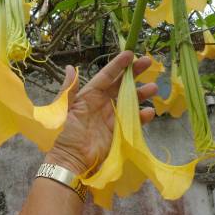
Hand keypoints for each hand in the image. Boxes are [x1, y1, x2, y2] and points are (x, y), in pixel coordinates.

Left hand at [45, 51, 157, 174]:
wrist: (69, 160)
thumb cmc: (62, 133)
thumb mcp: (62, 109)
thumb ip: (69, 89)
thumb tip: (71, 67)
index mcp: (88, 95)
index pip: (106, 76)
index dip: (117, 65)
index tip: (130, 54)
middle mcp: (102, 103)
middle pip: (121, 84)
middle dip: (134, 73)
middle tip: (148, 62)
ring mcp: (111, 117)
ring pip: (130, 100)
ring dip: (141, 93)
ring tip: (153, 88)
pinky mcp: (118, 131)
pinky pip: (133, 121)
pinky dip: (142, 116)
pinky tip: (149, 112)